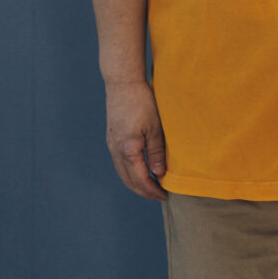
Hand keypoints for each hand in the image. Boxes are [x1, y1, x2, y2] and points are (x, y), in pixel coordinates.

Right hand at [105, 81, 167, 200]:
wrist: (123, 83)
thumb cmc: (142, 102)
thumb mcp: (155, 127)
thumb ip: (156, 152)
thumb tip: (159, 174)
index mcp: (128, 150)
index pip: (140, 179)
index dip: (152, 190)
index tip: (165, 195)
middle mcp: (116, 150)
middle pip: (128, 180)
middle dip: (144, 190)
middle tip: (159, 194)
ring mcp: (111, 144)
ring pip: (122, 172)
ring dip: (136, 182)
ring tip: (152, 184)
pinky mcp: (112, 138)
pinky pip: (119, 162)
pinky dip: (130, 171)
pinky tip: (141, 169)